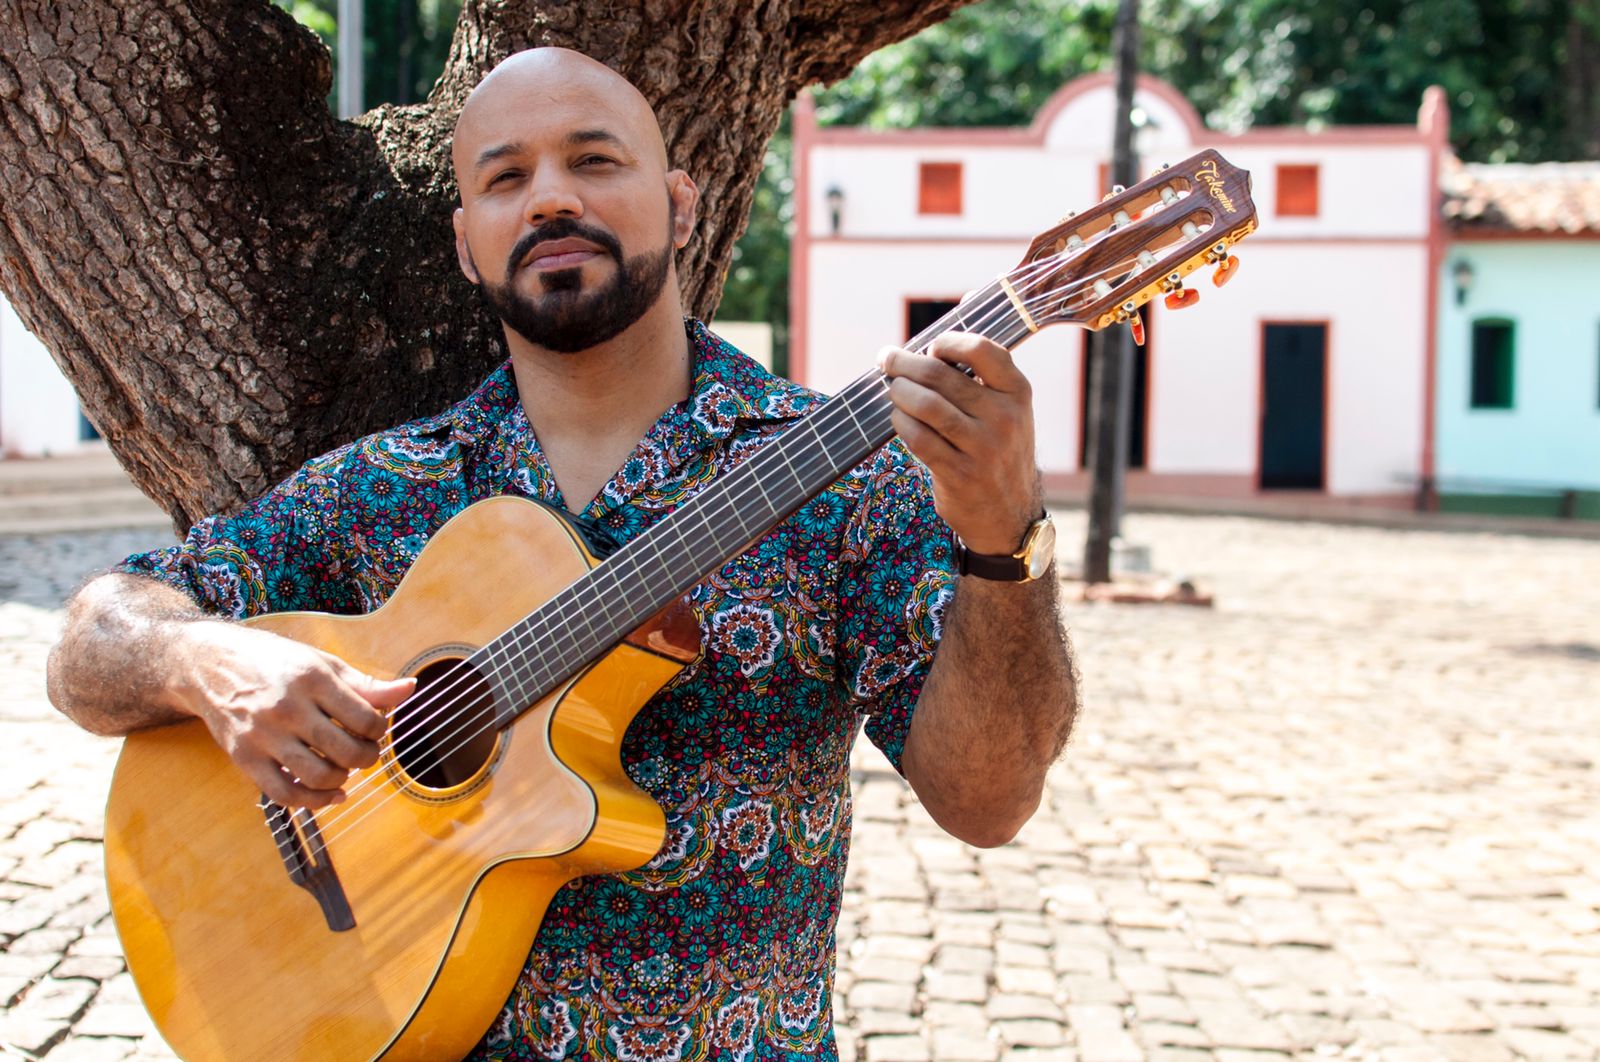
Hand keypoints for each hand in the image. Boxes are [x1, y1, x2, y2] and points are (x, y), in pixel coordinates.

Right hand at [171, 622, 415, 807]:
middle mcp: (287, 708)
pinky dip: (315, 802)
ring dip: (344, 778)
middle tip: (366, 751)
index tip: (376, 728)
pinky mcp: (244, 758)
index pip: (365, 718)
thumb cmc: (273, 661)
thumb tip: (409, 689)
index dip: (381, 730)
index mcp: (312, 679)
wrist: (209, 664)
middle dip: (368, 757)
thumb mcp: (321, 662)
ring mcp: (263, 736)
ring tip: (345, 767)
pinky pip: (285, 794)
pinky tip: (333, 794)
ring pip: (318, 775)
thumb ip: (365, 683)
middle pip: (346, 751)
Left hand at [878, 332, 1040, 554]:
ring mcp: (982, 448)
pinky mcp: (958, 473)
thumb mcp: (1009, 411)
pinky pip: (917, 437)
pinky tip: (897, 417)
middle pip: (941, 376)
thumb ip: (983, 375)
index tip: (928, 346)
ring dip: (898, 391)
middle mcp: (1004, 418)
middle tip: (886, 358)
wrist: (1009, 515)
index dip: (948, 342)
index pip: (983, 350)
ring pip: (925, 405)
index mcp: (1018, 393)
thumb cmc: (999, 451)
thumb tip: (950, 318)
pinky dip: (900, 422)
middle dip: (904, 363)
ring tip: (890, 388)